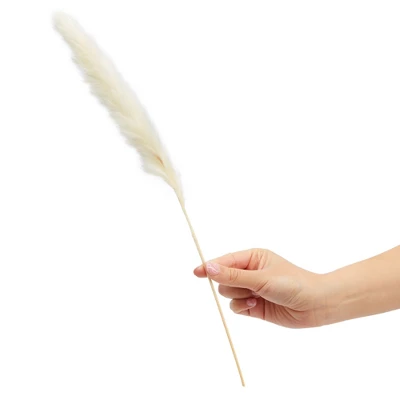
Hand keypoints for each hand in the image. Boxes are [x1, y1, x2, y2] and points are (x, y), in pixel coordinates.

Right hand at [193, 248, 326, 327]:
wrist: (315, 305)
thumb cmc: (292, 284)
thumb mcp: (261, 278)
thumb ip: (233, 275)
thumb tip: (209, 267)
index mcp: (252, 257)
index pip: (225, 261)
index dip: (210, 266)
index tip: (196, 272)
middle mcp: (249, 272)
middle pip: (223, 279)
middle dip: (233, 285)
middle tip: (250, 288)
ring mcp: (251, 289)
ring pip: (228, 294)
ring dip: (240, 297)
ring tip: (257, 297)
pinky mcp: (253, 305)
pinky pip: (235, 307)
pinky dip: (243, 308)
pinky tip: (257, 306)